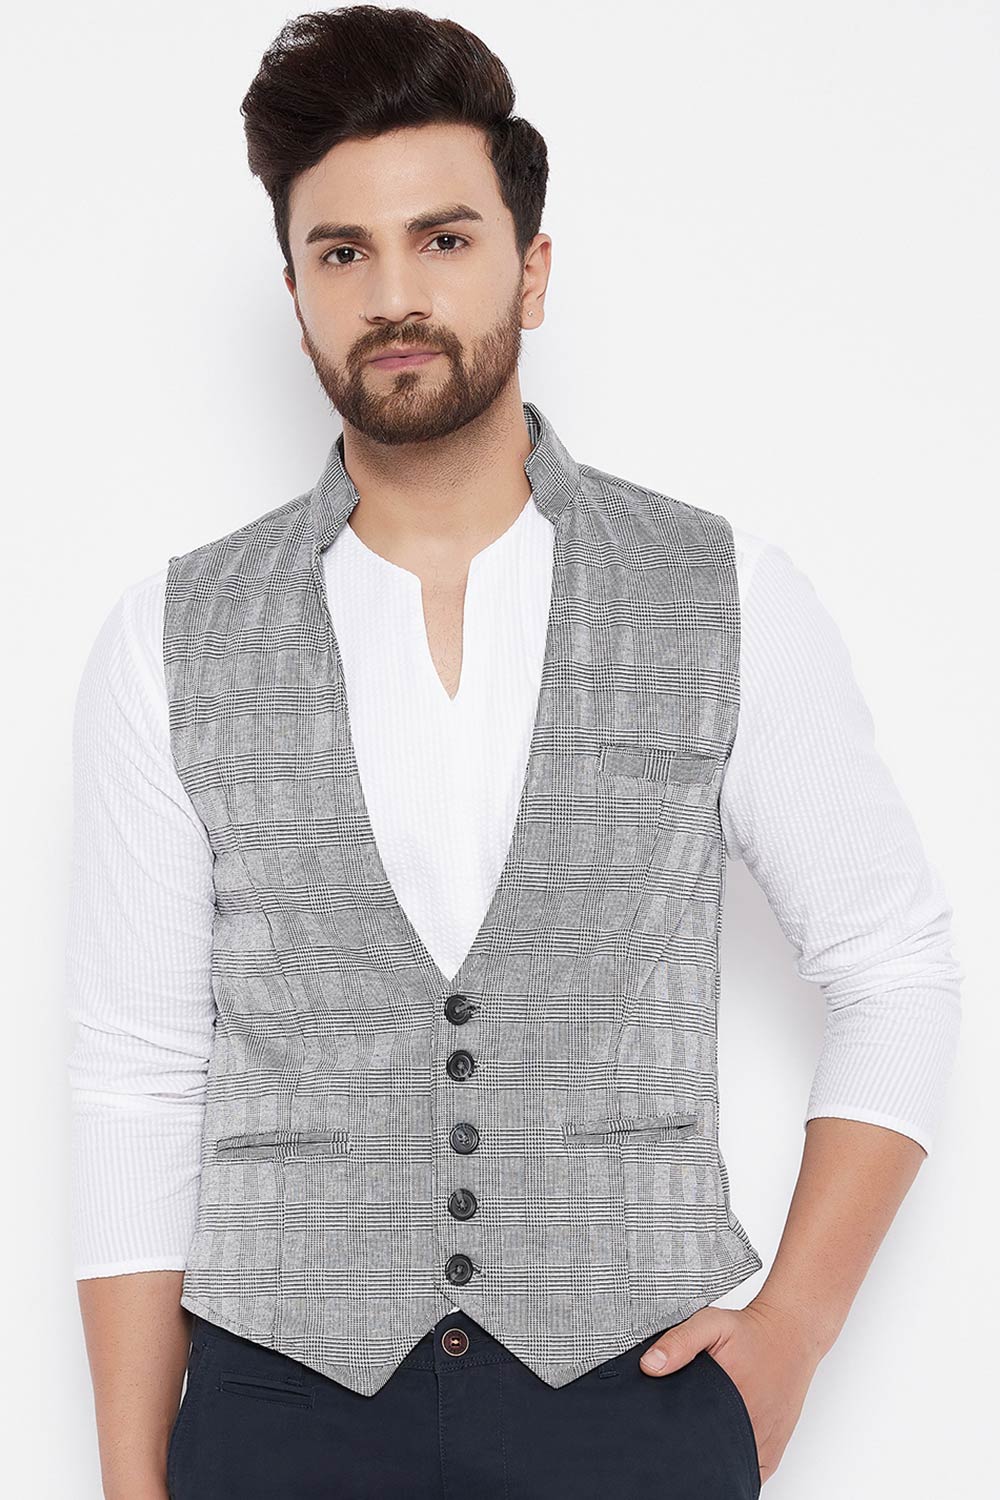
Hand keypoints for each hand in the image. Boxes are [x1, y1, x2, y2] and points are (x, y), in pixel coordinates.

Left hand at [637, 1299, 823, 1487]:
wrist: (791, 1335)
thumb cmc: (751, 1332)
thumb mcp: (711, 1324)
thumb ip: (680, 1342)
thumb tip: (650, 1366)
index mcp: (730, 1403)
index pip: (694, 1442)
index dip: (674, 1440)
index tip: (662, 1433)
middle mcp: (750, 1430)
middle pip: (711, 1459)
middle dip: (691, 1452)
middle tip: (676, 1436)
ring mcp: (763, 1445)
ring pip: (731, 1470)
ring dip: (714, 1463)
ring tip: (698, 1442)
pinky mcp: (773, 1452)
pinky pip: (750, 1475)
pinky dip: (734, 1469)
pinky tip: (720, 1454)